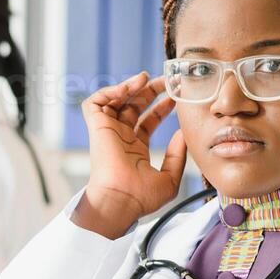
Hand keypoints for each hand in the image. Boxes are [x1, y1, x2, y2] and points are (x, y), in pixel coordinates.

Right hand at [72, 71, 189, 239]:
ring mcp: (108, 132)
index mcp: (135, 149)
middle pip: (133, 106)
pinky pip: (96, 102)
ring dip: (130, 86)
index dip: (161, 107)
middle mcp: (120, 138)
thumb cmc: (141, 197)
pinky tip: (128, 88)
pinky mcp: (97, 127)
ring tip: (145, 77)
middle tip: (166, 81)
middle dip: (149, 90)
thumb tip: (183, 133)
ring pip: (115, 100)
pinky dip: (110, 91)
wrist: (121, 201)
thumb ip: (177, 156)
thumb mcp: (169, 178)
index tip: (175, 96)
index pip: (148, 121)